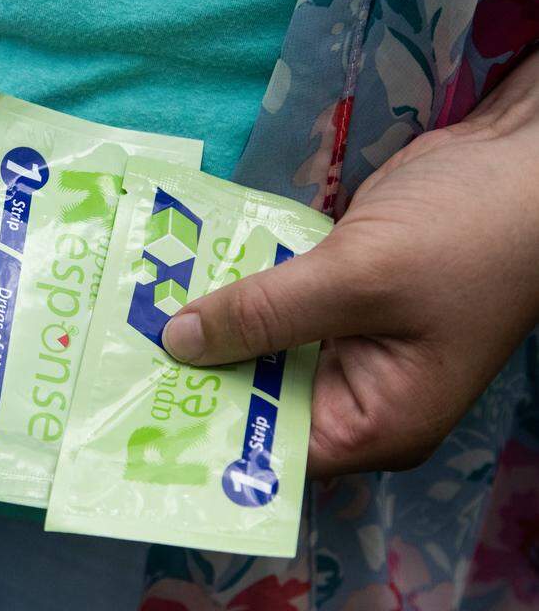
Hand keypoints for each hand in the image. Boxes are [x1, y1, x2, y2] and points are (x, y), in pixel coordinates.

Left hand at [162, 52, 538, 476]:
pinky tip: (179, 278)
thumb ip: (265, 313)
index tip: (134, 412)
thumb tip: (178, 344)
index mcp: (377, 423)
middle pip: (258, 401)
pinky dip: (238, 293)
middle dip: (197, 377)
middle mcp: (357, 396)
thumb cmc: (466, 233)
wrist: (522, 158)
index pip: (272, 452)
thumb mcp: (360, 277)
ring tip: (126, 320)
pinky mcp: (338, 298)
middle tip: (113, 359)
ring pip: (260, 350)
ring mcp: (347, 344)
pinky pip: (275, 307)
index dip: (205, 433)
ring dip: (210, 330)